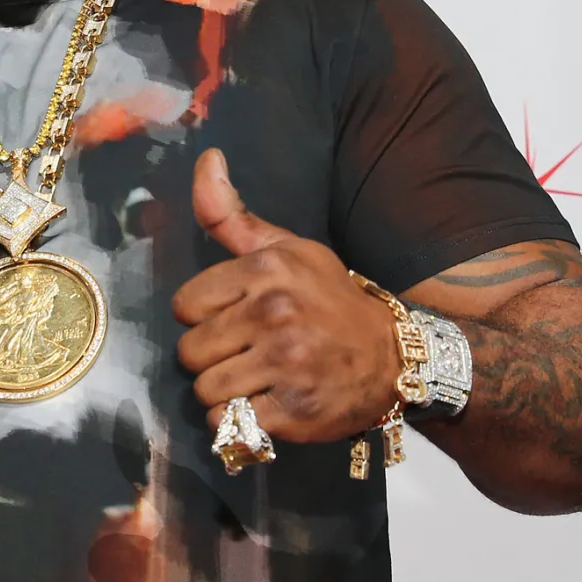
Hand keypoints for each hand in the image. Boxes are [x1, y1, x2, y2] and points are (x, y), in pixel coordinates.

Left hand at [172, 148, 400, 443]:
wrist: (396, 356)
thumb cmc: (329, 299)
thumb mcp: (288, 249)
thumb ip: (232, 215)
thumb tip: (206, 158)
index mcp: (268, 268)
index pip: (185, 305)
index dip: (203, 317)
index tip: (232, 318)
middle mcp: (275, 312)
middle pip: (190, 351)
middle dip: (212, 357)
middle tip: (246, 353)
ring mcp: (286, 362)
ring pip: (205, 389)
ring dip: (222, 392)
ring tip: (255, 379)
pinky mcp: (293, 410)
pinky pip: (228, 423)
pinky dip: (238, 422)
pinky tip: (265, 405)